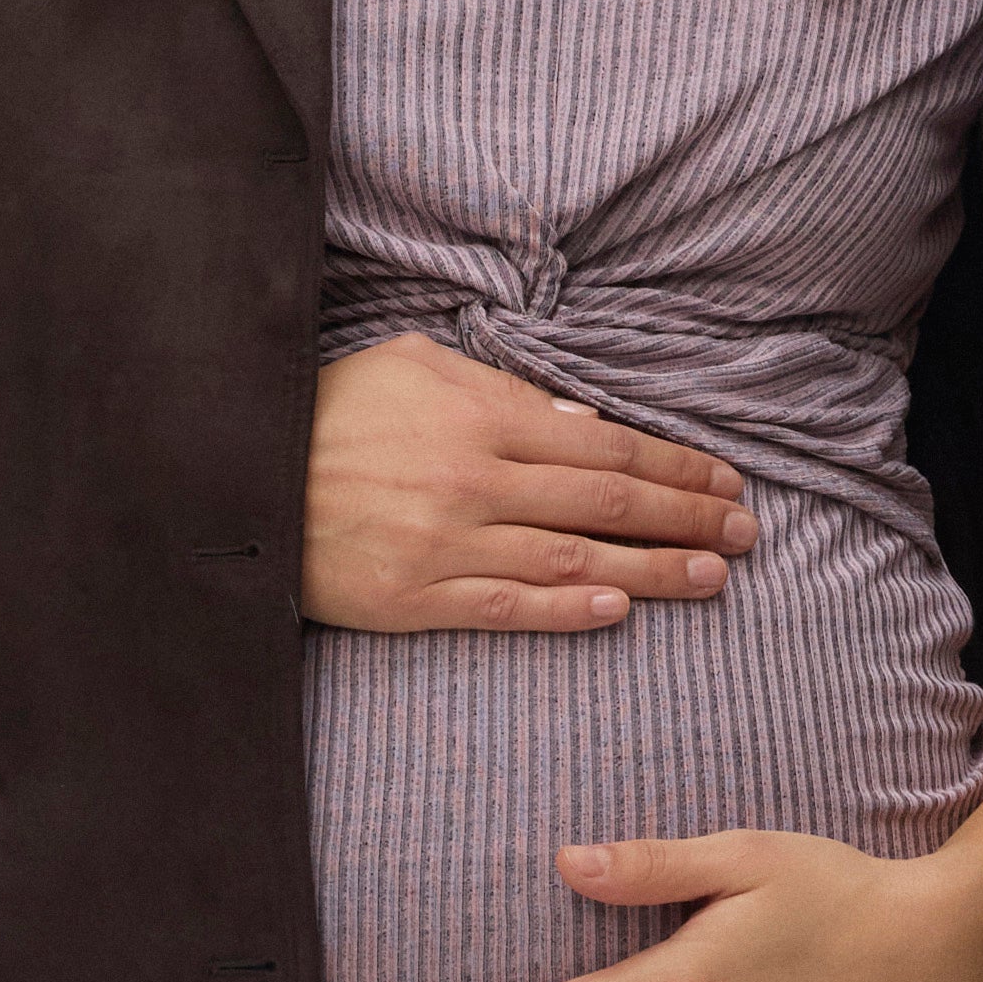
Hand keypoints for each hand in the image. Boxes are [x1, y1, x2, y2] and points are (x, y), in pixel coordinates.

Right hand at [303, 329, 754, 633]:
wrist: (236, 476)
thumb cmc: (329, 412)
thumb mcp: (414, 368)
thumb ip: (501, 391)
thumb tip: (580, 421)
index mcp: (481, 417)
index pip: (604, 445)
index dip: (674, 466)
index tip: (725, 481)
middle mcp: (475, 481)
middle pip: (606, 503)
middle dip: (686, 517)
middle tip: (746, 534)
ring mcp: (447, 543)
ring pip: (572, 561)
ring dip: (651, 571)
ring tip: (711, 578)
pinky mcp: (415, 596)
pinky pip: (507, 608)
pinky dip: (568, 613)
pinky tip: (620, 612)